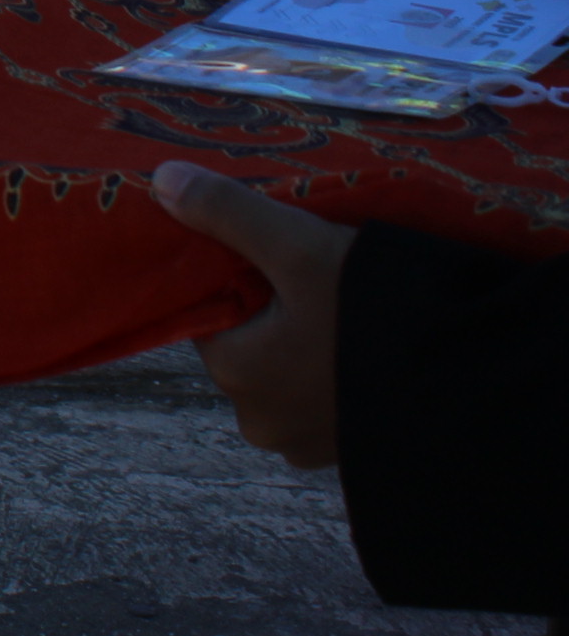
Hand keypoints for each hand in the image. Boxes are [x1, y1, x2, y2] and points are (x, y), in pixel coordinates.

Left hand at [151, 160, 354, 467]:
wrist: (475, 384)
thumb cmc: (372, 313)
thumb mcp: (297, 245)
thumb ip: (228, 212)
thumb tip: (159, 181)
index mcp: (235, 374)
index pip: (212, 314)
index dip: (241, 280)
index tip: (278, 256)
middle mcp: (262, 421)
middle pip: (251, 345)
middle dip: (278, 313)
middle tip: (324, 280)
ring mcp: (310, 445)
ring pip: (291, 373)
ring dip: (313, 345)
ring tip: (354, 312)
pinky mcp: (353, 454)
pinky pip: (330, 400)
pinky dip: (342, 373)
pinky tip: (371, 348)